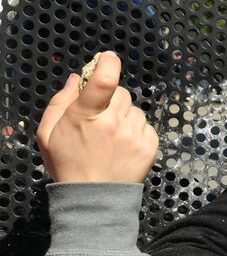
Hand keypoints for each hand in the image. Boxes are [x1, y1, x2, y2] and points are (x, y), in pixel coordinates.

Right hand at [37, 52, 158, 183]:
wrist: (93, 197)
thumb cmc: (67, 163)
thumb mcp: (47, 133)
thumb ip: (59, 102)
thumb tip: (76, 78)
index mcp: (85, 116)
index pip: (103, 82)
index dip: (108, 65)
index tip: (108, 58)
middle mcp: (112, 123)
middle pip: (122, 93)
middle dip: (112, 100)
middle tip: (101, 118)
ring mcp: (133, 135)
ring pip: (135, 110)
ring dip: (125, 117)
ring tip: (112, 137)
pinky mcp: (150, 147)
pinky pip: (147, 126)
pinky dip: (138, 132)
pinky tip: (124, 145)